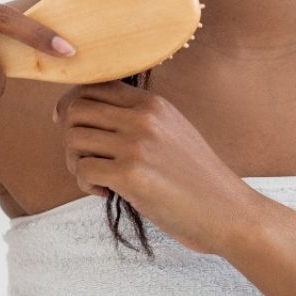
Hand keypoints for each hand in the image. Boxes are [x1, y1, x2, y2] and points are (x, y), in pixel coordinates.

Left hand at [53, 82, 253, 253]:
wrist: (226, 210)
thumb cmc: (196, 177)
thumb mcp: (172, 132)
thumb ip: (138, 118)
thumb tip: (87, 113)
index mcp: (154, 104)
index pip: (93, 85)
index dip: (71, 103)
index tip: (69, 124)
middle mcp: (144, 117)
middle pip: (76, 109)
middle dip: (69, 135)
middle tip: (85, 158)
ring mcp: (137, 145)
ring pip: (73, 139)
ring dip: (76, 162)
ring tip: (98, 178)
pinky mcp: (131, 175)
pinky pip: (83, 170)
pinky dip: (86, 185)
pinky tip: (108, 193)